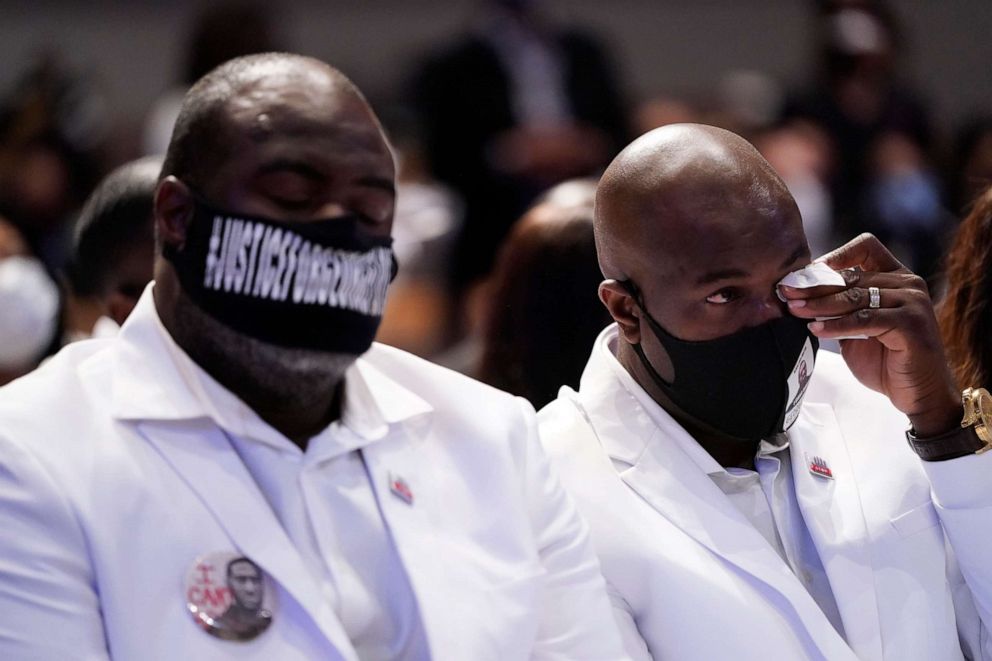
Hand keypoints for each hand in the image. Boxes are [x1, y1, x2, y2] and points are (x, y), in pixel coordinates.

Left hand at [779, 233, 959, 435]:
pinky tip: (816, 329)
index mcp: (896, 276)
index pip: (864, 248)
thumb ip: (839, 308)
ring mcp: (912, 301)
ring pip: (856, 296)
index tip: (803, 273)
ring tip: (795, 310)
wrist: (917, 392)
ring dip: (820, 304)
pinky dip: (837, 324)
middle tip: (785, 292)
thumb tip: (799, 295)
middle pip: (853, 276)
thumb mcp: (856, 328)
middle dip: (814, 286)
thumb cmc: (885, 360)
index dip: (833, 257)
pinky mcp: (911, 323)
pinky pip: (865, 319)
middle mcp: (907, 283)